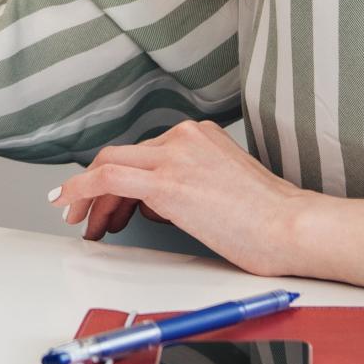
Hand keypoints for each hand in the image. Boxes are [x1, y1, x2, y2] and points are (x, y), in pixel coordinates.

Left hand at [48, 121, 315, 277]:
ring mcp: (175, 155)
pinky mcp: (167, 181)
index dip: (118, 181)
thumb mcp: (224, 186)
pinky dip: (81, 190)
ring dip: (88, 197)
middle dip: (95, 189)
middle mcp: (185, 137)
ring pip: (110, 165)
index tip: (108, 203)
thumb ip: (188, 183)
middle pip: (122, 156)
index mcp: (200, 136)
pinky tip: (70, 204)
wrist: (293, 227)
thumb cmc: (270, 220)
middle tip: (84, 216)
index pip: (145, 154)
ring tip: (84, 225)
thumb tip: (153, 203)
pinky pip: (108, 177)